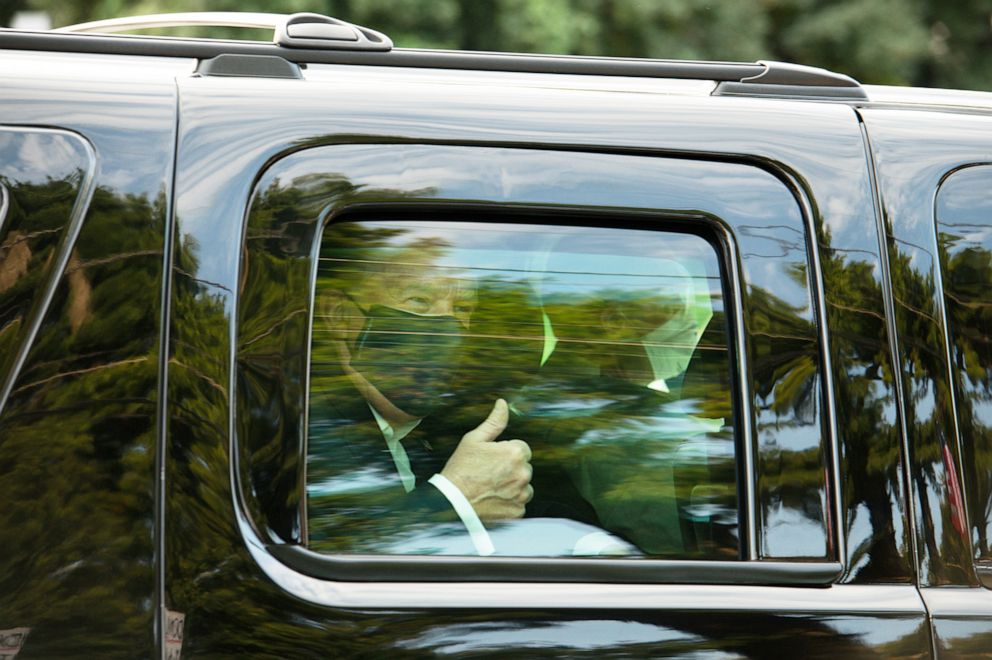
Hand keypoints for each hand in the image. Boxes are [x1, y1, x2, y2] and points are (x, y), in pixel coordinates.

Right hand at [440, 399, 533, 521]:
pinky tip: (494, 499)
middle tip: (489, 474)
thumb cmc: (461, 468)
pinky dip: (510, 502)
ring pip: (523, 486)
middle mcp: (523, 473)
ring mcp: (522, 494)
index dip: (505, 453)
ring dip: (513, 486)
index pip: (521, 449)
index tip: (491, 460)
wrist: (452, 501)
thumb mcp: (474, 439)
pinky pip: (519, 503)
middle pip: (524, 467)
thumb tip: (503, 403)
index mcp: (515, 453)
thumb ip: (494, 422)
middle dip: (511, 469)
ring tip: (491, 487)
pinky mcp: (518, 511)